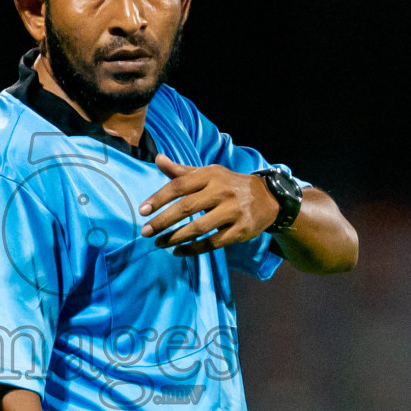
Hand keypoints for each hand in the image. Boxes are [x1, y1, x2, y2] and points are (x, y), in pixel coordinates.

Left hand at [139, 154, 280, 256]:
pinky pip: (213, 243)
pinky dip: (194, 249)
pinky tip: (179, 251)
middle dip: (163, 221)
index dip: (159, 198)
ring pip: (198, 228)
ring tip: (159, 243)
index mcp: (210, 175)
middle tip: (146, 232)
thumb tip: (158, 159)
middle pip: (186, 208)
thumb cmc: (229, 185)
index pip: (179, 186)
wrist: (268, 198)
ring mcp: (232, 211)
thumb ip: (182, 170)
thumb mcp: (208, 174)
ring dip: (175, 238)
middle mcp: (221, 191)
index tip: (142, 211)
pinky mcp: (240, 230)